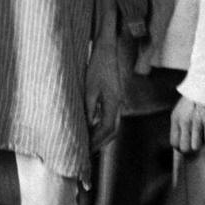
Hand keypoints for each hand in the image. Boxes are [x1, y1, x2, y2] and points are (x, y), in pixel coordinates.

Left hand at [85, 34, 123, 154]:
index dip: (97, 141)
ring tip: (88, 145)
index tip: (86, 150)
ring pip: (112, 126)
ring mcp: (118, 102)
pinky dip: (101, 128)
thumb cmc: (97, 67)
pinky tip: (91, 130)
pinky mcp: (114, 99)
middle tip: (86, 153)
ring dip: (101, 137)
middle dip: (100, 143)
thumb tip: (85, 127)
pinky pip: (110, 118)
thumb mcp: (89, 89)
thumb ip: (88, 109)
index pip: (107, 129)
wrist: (107, 50)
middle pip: (112, 131)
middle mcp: (118, 105)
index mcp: (114, 102)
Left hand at [169, 95, 204, 155]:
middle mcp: (184, 122)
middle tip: (194, 143)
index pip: (174, 142)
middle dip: (189, 148)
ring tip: (202, 135)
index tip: (185, 145)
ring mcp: (196, 123)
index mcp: (176, 118)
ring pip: (196, 146)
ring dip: (200, 143)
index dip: (179, 147)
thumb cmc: (194, 99)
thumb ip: (179, 124)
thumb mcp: (180, 110)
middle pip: (184, 148)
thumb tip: (180, 141)